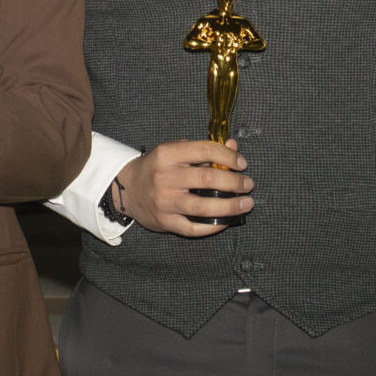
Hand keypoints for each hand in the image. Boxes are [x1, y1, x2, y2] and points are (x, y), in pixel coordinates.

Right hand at [113, 140, 252, 237]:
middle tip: (248, 184)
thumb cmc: (157, 168)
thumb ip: (204, 150)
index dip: (228, 157)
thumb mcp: (175, 151)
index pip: (205, 150)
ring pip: (203, 206)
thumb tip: (233, 147)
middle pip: (207, 179)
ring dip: (230, 206)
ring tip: (246, 204)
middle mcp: (165, 177)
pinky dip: (214, 226)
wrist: (127, 189)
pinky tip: (227, 221)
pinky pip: (194, 227)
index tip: (242, 164)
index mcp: (167, 154)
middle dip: (234, 182)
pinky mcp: (165, 222)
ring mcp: (164, 202)